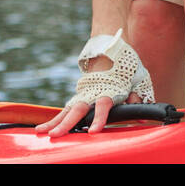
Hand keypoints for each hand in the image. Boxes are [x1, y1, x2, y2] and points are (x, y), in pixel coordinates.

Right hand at [35, 32, 155, 137]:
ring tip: (41, 132)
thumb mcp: (136, 81)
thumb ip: (137, 99)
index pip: (102, 107)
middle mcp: (92, 93)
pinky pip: (66, 110)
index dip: (98, 119)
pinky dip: (55, 119)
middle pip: (78, 109)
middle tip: (56, 135)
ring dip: (55, 122)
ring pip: (67, 109)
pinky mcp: (78, 96)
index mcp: (108, 90)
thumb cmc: (125, 69)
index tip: (93, 132)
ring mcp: (83, 94)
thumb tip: (143, 117)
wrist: (109, 49)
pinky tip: (43, 128)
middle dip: (66, 123)